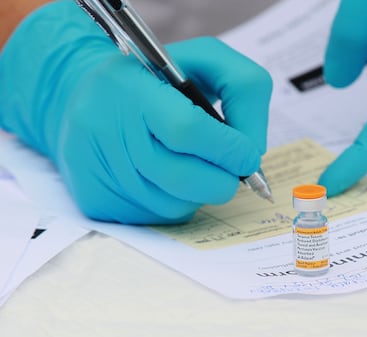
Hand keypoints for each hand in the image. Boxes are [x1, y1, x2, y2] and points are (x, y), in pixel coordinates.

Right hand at [0, 1, 271, 223]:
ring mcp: (94, 169)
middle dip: (223, 180)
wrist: (87, 97)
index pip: (187, 130)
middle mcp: (104, 128)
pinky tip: (170, 178)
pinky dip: (177, 203)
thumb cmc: (159, 80)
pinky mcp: (94, 200)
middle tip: (233, 172)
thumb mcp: (205, 61)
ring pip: (174, 205)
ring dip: (201, 192)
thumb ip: (243, 92)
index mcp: (129, 85)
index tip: (248, 157)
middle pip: (182, 179)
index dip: (227, 149)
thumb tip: (251, 153)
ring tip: (195, 164)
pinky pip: (157, 218)